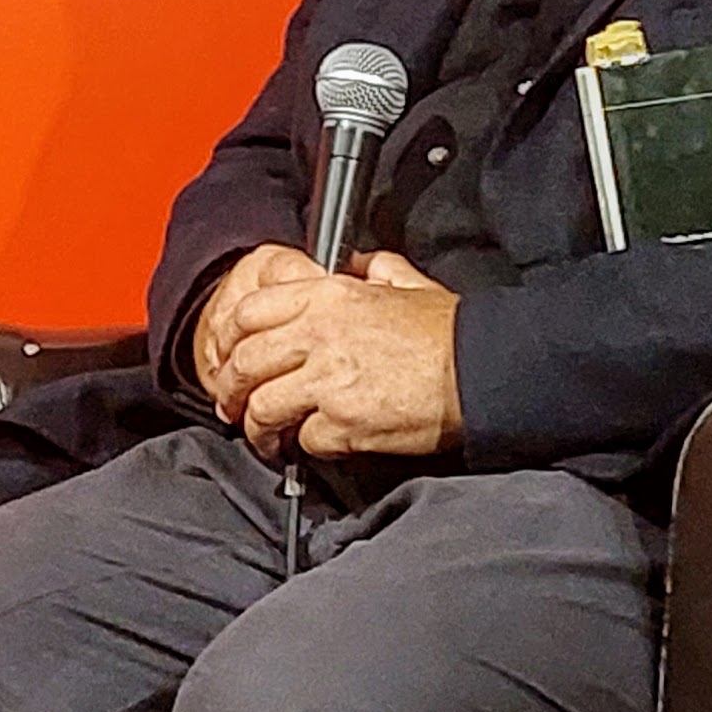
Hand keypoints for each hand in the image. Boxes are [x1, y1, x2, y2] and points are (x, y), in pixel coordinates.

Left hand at [210, 251, 464, 460]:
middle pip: (244, 364)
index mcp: (327, 296)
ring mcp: (328, 380)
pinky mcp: (344, 422)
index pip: (248, 311)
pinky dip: (305, 448)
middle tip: (232, 406)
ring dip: (257, 428)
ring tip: (265, 438)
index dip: (228, 339)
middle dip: (230, 391)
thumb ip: (374, 269)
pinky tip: (313, 447)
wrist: (484, 369)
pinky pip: (305, 440)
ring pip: (263, 408)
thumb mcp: (406, 282)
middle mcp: (318, 334)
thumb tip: (359, 263)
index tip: (227, 357)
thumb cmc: (450, 330)